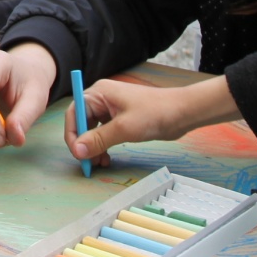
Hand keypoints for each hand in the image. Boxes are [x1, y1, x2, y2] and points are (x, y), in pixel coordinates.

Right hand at [66, 75, 239, 168]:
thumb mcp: (124, 128)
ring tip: (99, 163)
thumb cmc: (155, 113)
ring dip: (93, 147)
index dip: (72, 134)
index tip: (78, 154)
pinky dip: (103, 146)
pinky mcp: (121, 119)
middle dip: (83, 144)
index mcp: (99, 93)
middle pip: (82, 122)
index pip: (74, 113)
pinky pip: (104, 133)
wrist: (183, 112)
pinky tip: (107, 158)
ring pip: (93, 130)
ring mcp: (112, 109)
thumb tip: (77, 151)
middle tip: (88, 163)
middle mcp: (102, 99)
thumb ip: (99, 139)